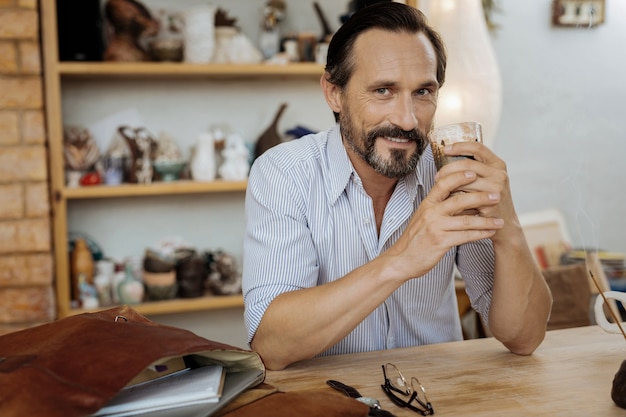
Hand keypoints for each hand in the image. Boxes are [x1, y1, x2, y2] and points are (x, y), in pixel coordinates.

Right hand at [383, 163, 503, 279]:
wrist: (401, 259)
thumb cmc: (415, 238)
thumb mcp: (423, 217)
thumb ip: (440, 207)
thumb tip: (462, 198)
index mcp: (427, 204)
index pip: (443, 183)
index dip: (459, 176)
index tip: (475, 172)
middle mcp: (430, 213)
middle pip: (459, 200)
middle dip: (480, 197)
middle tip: (496, 195)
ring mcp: (435, 227)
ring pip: (466, 220)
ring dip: (486, 221)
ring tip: (500, 221)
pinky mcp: (440, 242)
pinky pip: (465, 236)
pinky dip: (480, 234)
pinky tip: (490, 233)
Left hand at [435, 140, 517, 241]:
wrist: (502, 225)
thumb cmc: (488, 202)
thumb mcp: (485, 181)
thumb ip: (472, 171)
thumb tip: (447, 159)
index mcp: (497, 164)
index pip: (478, 147)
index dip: (460, 146)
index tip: (445, 149)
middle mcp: (499, 173)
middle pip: (467, 164)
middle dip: (448, 168)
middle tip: (437, 176)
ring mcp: (497, 186)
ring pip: (465, 179)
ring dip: (449, 182)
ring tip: (440, 187)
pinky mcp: (491, 200)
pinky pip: (467, 194)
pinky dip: (455, 194)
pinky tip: (448, 197)